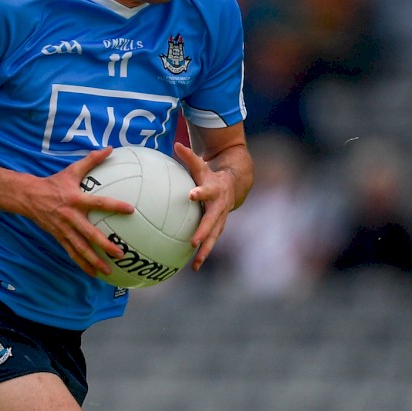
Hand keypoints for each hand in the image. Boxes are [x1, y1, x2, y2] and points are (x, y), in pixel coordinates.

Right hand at [25, 147, 135, 278]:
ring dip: (94, 261)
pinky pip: (72, 253)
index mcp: (75, 199)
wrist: (28, 197)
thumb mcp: (72, 170)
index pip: (98, 203)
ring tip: (108, 271)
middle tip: (120, 254)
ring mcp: (63, 229)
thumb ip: (92, 160)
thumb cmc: (54, 183)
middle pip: (89, 234)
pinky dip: (82, 264)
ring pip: (80, 248)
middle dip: (104, 245)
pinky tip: (93, 273)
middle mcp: (70, 217)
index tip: (130, 210)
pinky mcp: (59, 237)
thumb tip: (110, 148)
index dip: (114, 206)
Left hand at [175, 142, 238, 269]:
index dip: (200, 192)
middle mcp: (219, 207)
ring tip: (195, 265)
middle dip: (203, 232)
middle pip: (211, 221)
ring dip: (205, 250)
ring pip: (213, 237)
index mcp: (214, 191)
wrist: (235, 185)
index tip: (191, 195)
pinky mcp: (218, 228)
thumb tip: (177, 145)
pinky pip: (211, 241)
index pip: (207, 191)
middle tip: (193, 242)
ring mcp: (220, 219)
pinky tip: (193, 266)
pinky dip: (204, 253)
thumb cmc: (212, 176)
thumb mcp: (202, 166)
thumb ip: (189, 157)